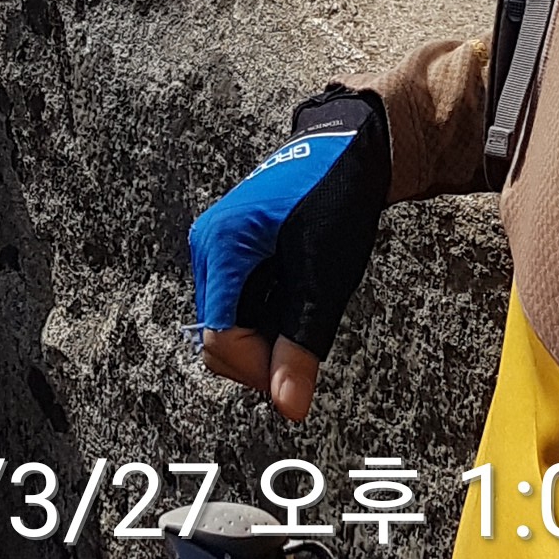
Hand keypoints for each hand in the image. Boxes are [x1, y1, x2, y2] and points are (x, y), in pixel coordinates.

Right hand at [187, 88, 388, 420]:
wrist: (349, 149)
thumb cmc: (336, 198)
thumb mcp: (324, 277)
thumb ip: (303, 344)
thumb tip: (289, 408)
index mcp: (221, 245)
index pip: (220, 341)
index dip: (259, 369)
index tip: (299, 373)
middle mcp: (208, 245)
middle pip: (220, 338)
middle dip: (262, 354)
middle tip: (308, 338)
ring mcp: (217, 246)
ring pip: (230, 325)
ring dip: (266, 335)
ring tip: (305, 306)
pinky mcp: (231, 249)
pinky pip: (238, 304)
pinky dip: (267, 316)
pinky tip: (295, 295)